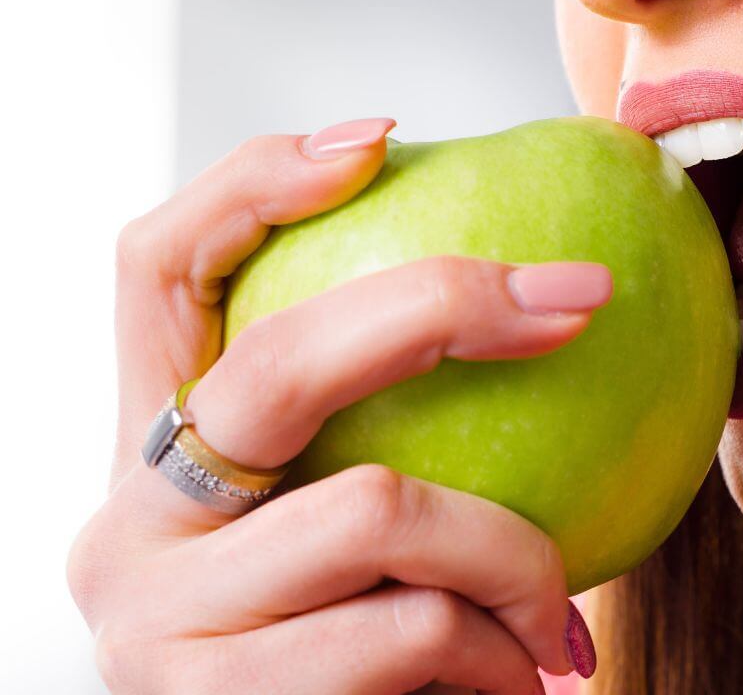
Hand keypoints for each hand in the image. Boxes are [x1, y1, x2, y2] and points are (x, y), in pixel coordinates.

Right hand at [68, 118, 605, 693]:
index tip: (381, 141)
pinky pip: (415, 630)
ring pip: (383, 509)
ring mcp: (157, 622)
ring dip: (518, 561)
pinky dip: (503, 653)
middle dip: (446, 307)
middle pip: (277, 362)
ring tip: (553, 620)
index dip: (251, 186)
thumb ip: (394, 454)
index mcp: (152, 456)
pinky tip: (523, 681)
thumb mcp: (363, 548)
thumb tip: (558, 318)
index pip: (154, 271)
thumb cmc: (366, 665)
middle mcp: (126, 527)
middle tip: (577, 302)